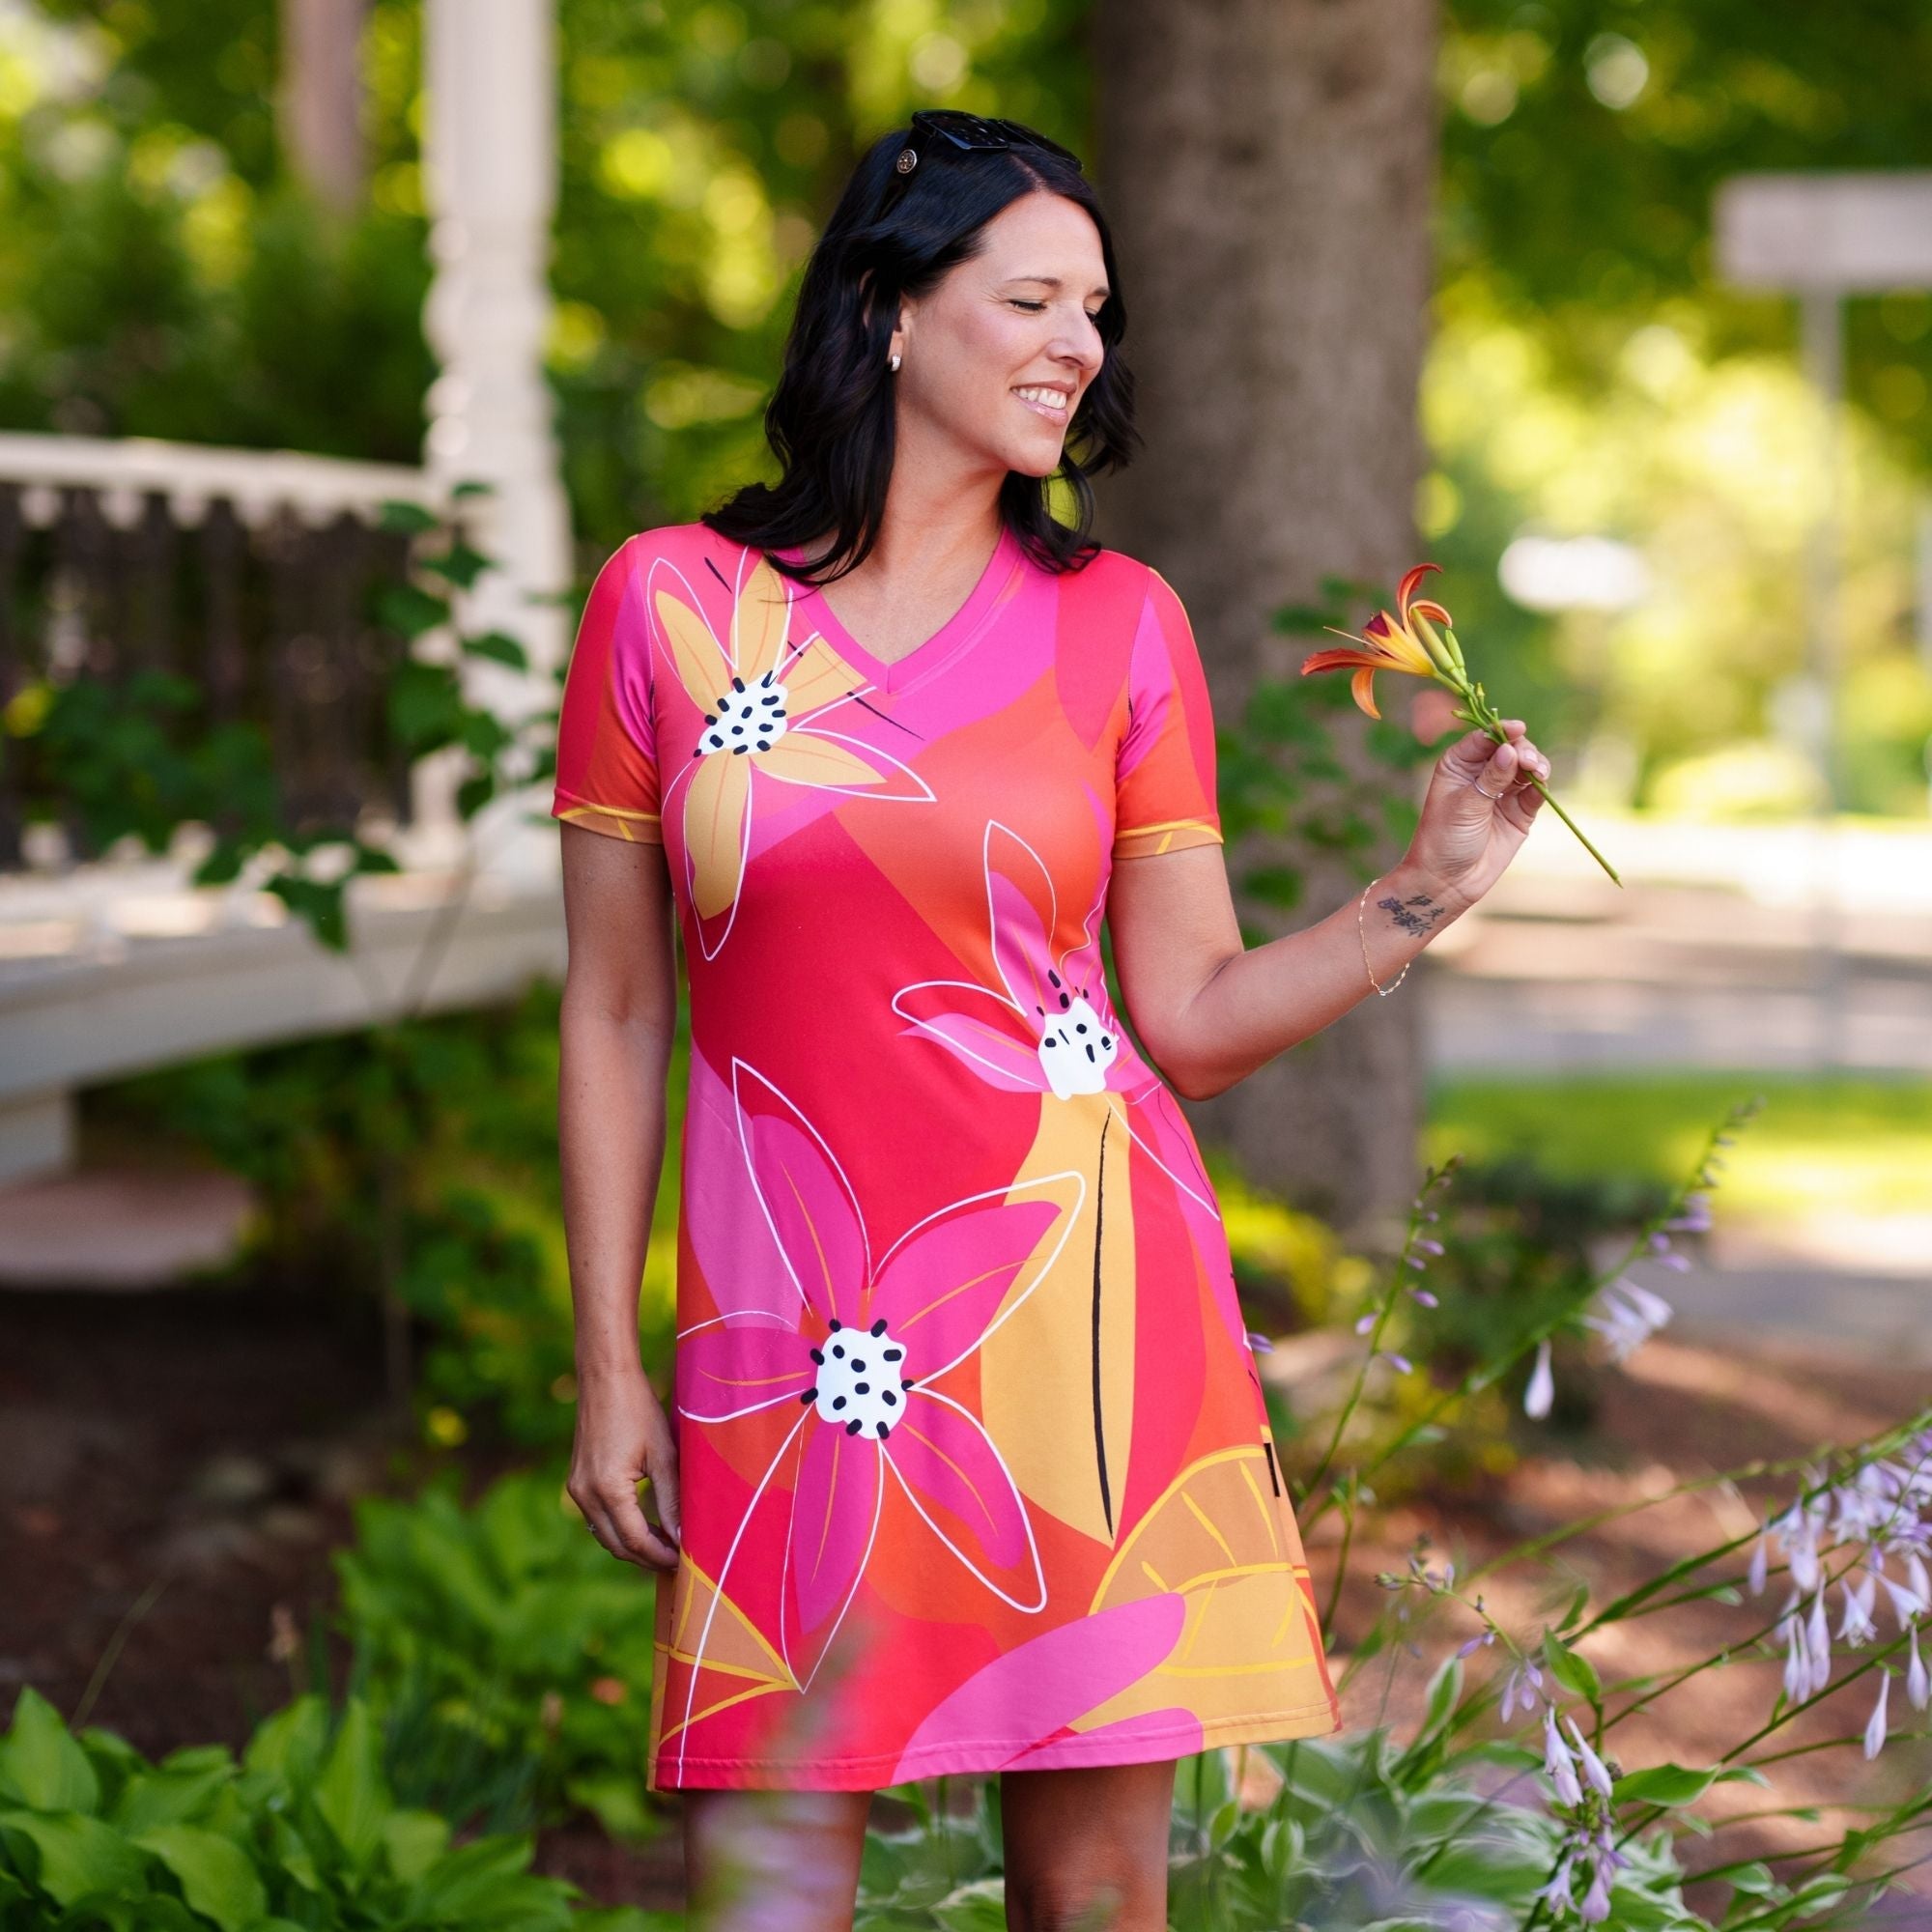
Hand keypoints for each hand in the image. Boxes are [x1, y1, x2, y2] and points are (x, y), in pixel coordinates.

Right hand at [568, 1368, 681, 1571]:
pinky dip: (620, 1528)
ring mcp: (577, 1489)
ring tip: (666, 1545)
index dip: (661, 1555)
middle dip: (647, 1558)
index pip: (636, 1540)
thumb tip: (683, 1537)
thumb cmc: (638, 1410)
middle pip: (617, 1545)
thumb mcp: (663, 1455)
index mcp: (607, 1489)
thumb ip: (671, 1499)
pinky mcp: (576, 1482)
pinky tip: (645, 1524)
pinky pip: (598, 1519)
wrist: (605, 1379)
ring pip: (605, 1535)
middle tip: (678, 1560)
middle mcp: (585, 1495)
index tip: (685, 1561)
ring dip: (633, 1545)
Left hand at [1407, 720, 1549, 912]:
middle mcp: (1481, 774)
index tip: (1518, 729)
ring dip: (1535, 764)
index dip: (1501, 730)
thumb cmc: (1444, 839)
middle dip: (1522, 749)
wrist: (1448, 881)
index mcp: (1458, 765)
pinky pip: (1534, 790)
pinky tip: (1540, 784)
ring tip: (1537, 772)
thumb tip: (1510, 750)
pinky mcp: (1518, 811)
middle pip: (1510, 748)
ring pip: (1526, 767)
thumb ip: (1490, 778)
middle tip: (1528, 762)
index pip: (1483, 738)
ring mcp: (1501, 792)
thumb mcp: (1465, 805)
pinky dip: (1540, 785)